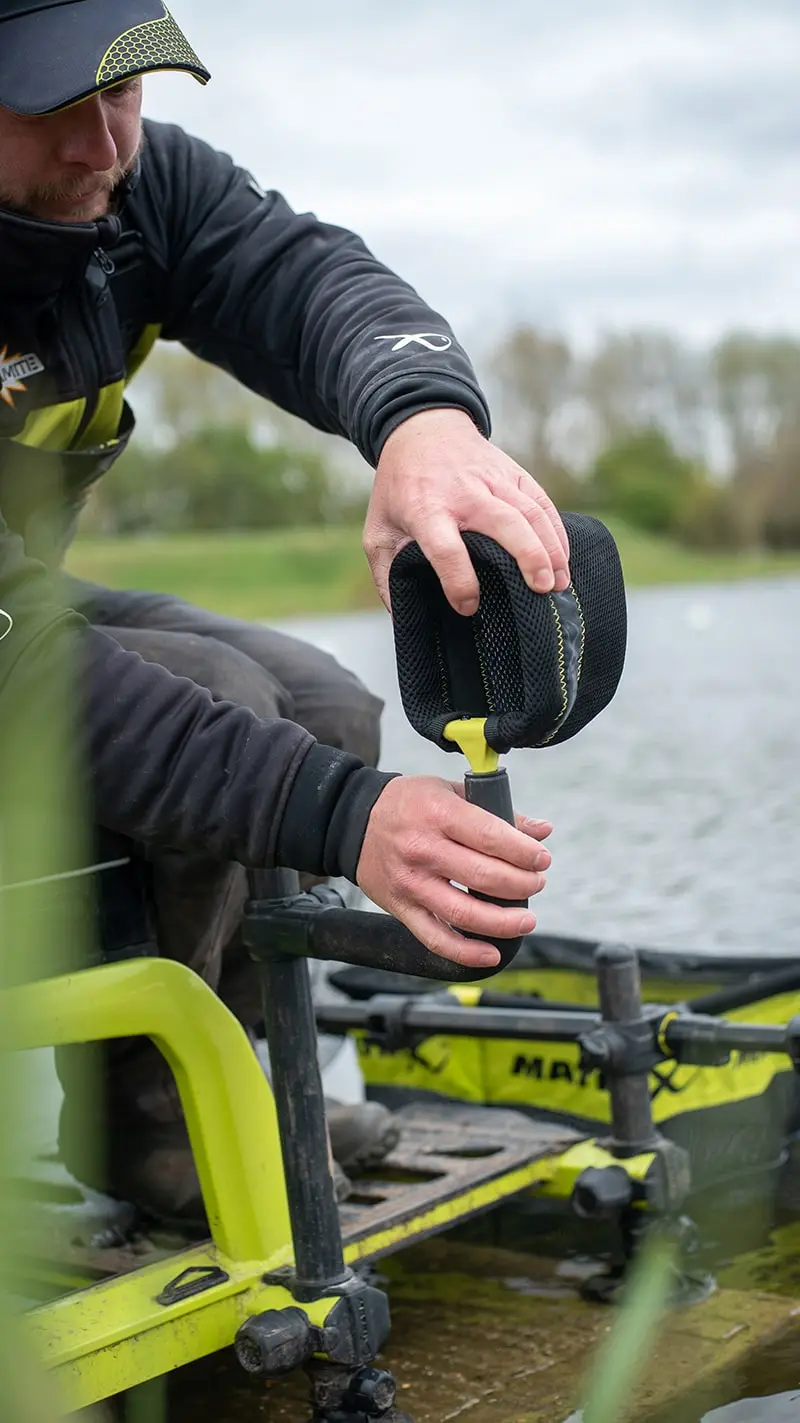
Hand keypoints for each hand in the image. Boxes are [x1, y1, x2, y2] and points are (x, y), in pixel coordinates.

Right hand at [356, 775, 551, 966]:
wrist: (354, 821)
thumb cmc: (409, 803)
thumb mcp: (451, 791)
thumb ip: (497, 811)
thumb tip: (541, 831)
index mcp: (438, 814)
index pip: (492, 837)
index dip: (525, 852)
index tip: (542, 859)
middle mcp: (423, 850)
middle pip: (484, 876)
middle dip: (522, 884)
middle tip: (537, 882)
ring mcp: (411, 883)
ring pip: (465, 913)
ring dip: (504, 922)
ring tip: (526, 919)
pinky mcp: (401, 908)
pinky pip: (435, 938)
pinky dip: (466, 953)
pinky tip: (491, 954)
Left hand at [365, 408, 570, 614]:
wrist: (420, 428)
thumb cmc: (398, 488)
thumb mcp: (377, 529)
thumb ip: (386, 573)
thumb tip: (402, 615)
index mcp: (426, 509)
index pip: (446, 548)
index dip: (459, 581)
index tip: (468, 606)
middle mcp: (464, 492)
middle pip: (503, 524)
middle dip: (527, 557)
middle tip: (541, 590)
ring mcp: (493, 479)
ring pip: (530, 513)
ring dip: (550, 549)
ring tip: (559, 584)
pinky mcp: (513, 473)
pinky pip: (541, 502)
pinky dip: (556, 531)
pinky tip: (563, 560)